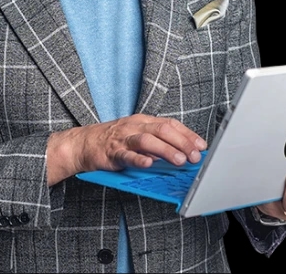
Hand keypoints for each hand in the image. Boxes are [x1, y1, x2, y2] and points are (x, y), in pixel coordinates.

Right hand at [46, 114, 206, 184]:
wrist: (84, 143)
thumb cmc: (114, 141)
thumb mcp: (138, 136)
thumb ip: (158, 142)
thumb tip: (182, 153)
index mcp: (144, 121)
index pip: (170, 124)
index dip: (187, 134)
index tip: (201, 146)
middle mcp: (135, 126)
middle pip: (162, 130)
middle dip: (181, 143)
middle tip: (195, 156)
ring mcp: (123, 138)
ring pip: (147, 140)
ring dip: (166, 150)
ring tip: (180, 161)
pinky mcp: (112, 152)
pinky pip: (127, 155)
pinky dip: (139, 159)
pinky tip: (149, 164)